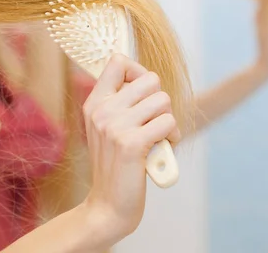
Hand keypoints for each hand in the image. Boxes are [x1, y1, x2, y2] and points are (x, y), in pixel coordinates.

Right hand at [82, 55, 180, 242]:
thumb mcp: (107, 129)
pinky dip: (173, 136)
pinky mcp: (131, 143)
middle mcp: (102, 110)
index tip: (143, 94)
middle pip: (150, 79)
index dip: (139, 72)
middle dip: (160, 102)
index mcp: (94, 103)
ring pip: (163, 101)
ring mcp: (114, 126)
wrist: (108, 205)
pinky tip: (161, 150)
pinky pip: (168, 122)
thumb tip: (145, 77)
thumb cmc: (115, 165)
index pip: (118, 62)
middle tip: (153, 123)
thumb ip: (119, 103)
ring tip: (158, 139)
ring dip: (169, 121)